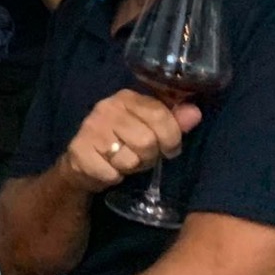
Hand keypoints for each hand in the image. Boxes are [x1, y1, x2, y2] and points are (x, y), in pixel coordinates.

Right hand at [60, 89, 202, 191]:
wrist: (83, 161)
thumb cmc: (123, 142)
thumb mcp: (151, 129)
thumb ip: (173, 121)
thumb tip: (195, 113)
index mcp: (127, 98)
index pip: (160, 116)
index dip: (171, 138)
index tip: (168, 148)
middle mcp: (107, 108)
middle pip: (147, 141)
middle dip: (149, 156)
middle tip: (140, 156)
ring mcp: (90, 128)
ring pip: (129, 159)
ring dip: (131, 167)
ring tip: (123, 162)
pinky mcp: (78, 150)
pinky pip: (110, 172)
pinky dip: (113, 177)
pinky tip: (108, 168)